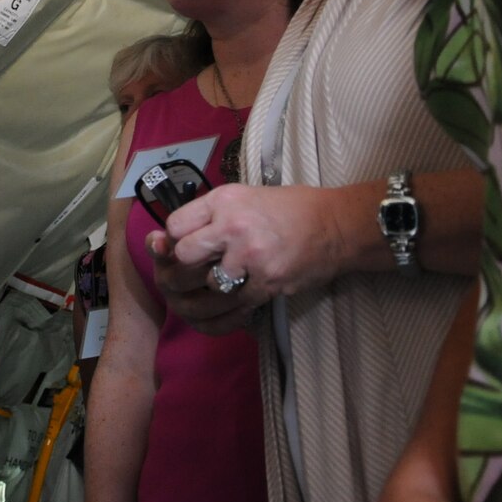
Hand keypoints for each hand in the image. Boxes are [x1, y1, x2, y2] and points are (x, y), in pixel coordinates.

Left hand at [146, 183, 347, 329]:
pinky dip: (233, 304)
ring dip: (211, 289)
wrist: (335, 226)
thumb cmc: (288, 208)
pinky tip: (237, 296)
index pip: (175, 225)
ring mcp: (250, 256)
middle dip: (183, 269)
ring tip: (222, 282)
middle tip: (192, 272)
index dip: (173, 239)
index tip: (181, 244)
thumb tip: (166, 238)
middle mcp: (232, 226)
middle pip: (184, 257)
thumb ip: (207, 216)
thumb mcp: (243, 197)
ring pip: (208, 285)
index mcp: (224, 200)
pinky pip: (235, 303)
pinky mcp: (267, 282)